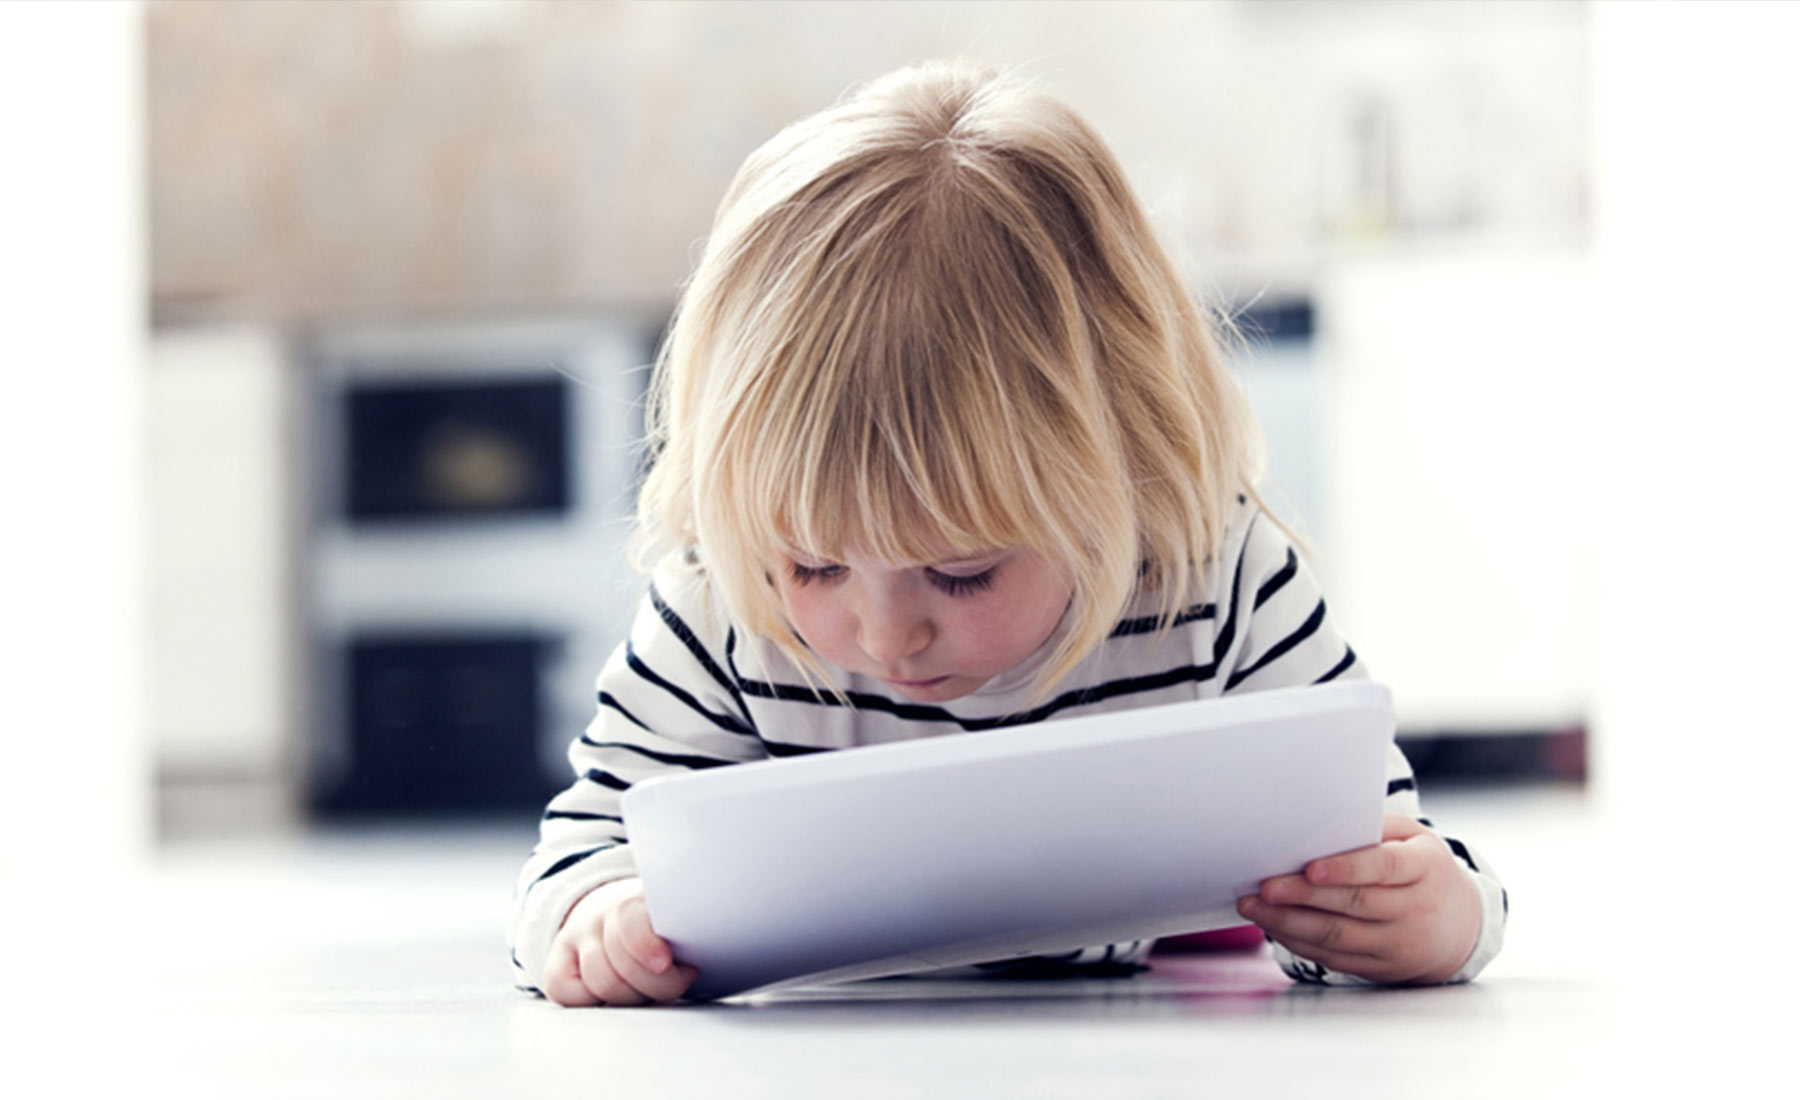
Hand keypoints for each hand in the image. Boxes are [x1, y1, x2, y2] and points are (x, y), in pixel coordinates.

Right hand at [542, 877, 697, 1006]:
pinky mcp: (556, 967)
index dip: (644, 943)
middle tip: (679, 979)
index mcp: (638, 897)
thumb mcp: (680, 917)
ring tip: (650, 987)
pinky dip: (593, 1001)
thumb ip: (689, 929)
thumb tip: (696, 958)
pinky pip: (567, 993)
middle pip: (622, 963)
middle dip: (656, 984)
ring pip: (602, 982)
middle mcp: (602, 914)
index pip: (630, 918)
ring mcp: (577, 938)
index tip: (664, 963)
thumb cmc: (661, 926)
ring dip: (632, 995)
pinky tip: (613, 994)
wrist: (613, 914)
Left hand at [1235, 813, 1481, 984]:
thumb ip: (1373, 829)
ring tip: (1254, 907)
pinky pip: (1333, 957)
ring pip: (1338, 936)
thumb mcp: (1413, 839)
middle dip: (1303, 896)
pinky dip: (1299, 942)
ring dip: (1289, 922)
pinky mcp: (1380, 967)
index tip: (1310, 868)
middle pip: (1354, 904)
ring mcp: (1398, 944)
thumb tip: (1320, 825)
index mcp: (1426, 869)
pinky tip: (1273, 926)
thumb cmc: (1423, 870)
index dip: (1347, 868)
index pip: (1385, 868)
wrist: (1460, 928)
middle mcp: (1415, 910)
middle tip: (1264, 886)